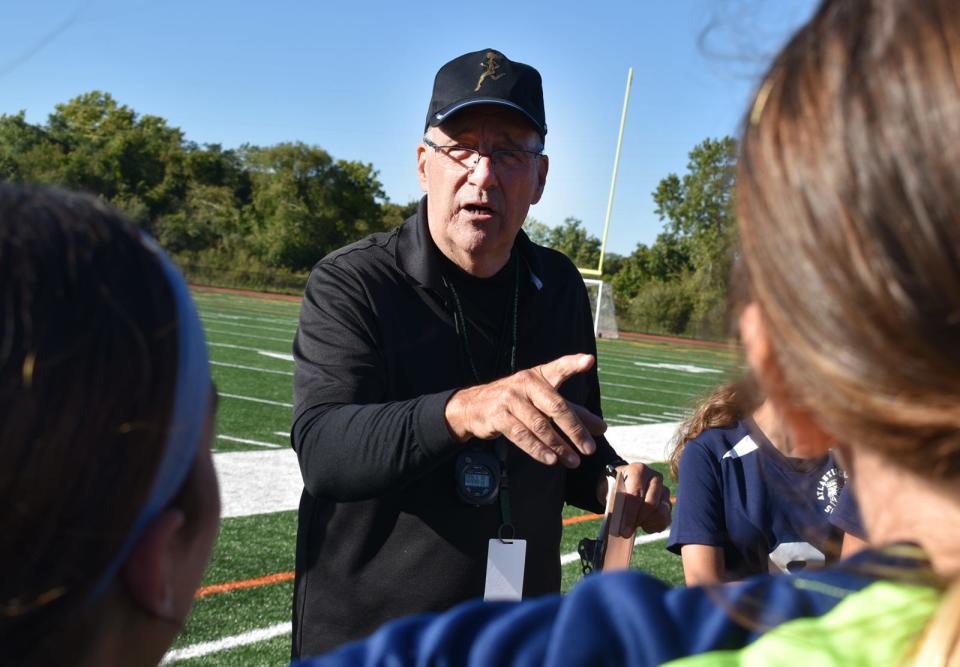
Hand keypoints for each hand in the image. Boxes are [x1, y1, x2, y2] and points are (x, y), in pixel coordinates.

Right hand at [444, 354, 606, 467]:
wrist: (473, 407)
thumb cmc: (516, 403)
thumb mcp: (543, 402)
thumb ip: (573, 413)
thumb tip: (601, 428)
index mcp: (539, 376)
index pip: (559, 368)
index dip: (573, 364)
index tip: (588, 361)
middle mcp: (525, 383)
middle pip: (556, 406)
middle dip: (575, 429)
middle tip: (589, 448)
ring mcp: (510, 398)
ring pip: (539, 425)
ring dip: (558, 446)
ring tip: (573, 461)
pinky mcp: (498, 415)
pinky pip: (521, 435)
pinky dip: (537, 449)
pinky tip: (550, 460)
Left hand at [606, 463, 671, 536]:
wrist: (622, 483)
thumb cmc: (615, 487)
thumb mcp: (610, 492)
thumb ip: (615, 505)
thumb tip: (618, 524)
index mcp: (638, 470)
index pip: (636, 495)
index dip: (629, 515)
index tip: (623, 530)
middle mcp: (655, 478)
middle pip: (650, 504)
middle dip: (637, 521)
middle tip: (625, 533)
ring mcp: (664, 490)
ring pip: (661, 512)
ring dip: (647, 523)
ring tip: (635, 524)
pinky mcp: (668, 503)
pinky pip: (665, 519)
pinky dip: (654, 526)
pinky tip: (643, 525)